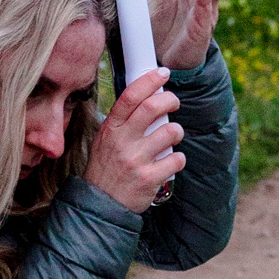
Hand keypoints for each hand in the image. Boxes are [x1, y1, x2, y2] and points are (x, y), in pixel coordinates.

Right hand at [84, 67, 185, 213]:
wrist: (100, 204)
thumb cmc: (106, 168)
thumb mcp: (104, 140)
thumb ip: (122, 121)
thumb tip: (146, 96)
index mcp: (110, 129)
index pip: (130, 96)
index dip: (150, 80)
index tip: (163, 73)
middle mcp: (122, 142)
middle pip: (152, 107)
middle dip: (170, 100)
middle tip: (174, 102)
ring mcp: (136, 160)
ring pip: (170, 132)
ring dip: (177, 132)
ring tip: (171, 137)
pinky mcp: (149, 178)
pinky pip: (176, 159)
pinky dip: (177, 159)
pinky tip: (169, 162)